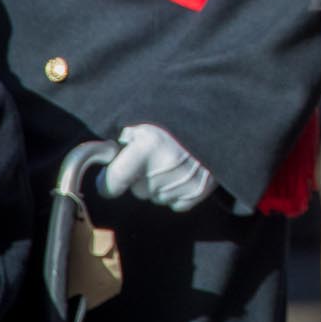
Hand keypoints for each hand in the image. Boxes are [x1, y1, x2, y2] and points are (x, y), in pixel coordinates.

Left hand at [98, 124, 217, 211]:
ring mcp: (182, 184)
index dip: (107, 182)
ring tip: (173, 160)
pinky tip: (184, 172)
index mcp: (146, 150)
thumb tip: (100, 155)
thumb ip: (121, 139)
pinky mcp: (198, 192)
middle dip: (140, 177)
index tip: (111, 177)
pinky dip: (177, 191)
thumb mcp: (145, 120)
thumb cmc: (176, 118)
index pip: (111, 184)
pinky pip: (175, 203)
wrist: (219, 118)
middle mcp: (163, 171)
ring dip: (160, 184)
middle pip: (137, 190)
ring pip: (156, 197)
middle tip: (154, 156)